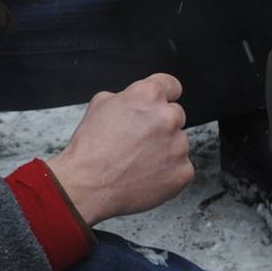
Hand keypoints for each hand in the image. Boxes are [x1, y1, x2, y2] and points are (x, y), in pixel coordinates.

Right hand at [48, 74, 192, 224]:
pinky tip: (145, 174)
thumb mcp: (99, 105)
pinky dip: (167, 172)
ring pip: (178, 143)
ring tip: (137, 160)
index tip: (160, 104)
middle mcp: (168, 118)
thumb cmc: (91, 148)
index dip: (164, 95)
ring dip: (164, 149)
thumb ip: (127, 97)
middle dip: (161, 125)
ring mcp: (178, 146)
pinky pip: (181, 168)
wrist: (88, 185)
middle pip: (176, 115)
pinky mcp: (183, 172)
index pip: (172, 85)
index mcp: (149, 95)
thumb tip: (135, 101)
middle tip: (139, 140)